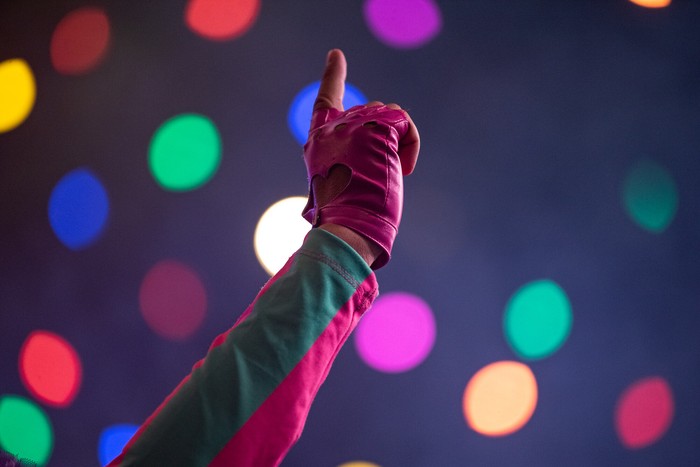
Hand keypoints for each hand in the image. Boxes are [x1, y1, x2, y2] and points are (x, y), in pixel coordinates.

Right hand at [303, 49, 419, 268]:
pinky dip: (410, 145)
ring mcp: (353, 125)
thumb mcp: (336, 187)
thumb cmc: (344, 219)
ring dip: (396, 143)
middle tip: (384, 172)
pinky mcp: (375, 127)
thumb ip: (345, 163)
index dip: (333, 76)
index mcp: (318, 142)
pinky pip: (403, 122)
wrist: (349, 227)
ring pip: (388, 115)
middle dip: (384, 139)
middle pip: (369, 113)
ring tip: (392, 171)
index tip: (337, 56)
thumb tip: (361, 167)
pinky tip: (403, 168)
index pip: (327, 101)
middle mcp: (332, 128)